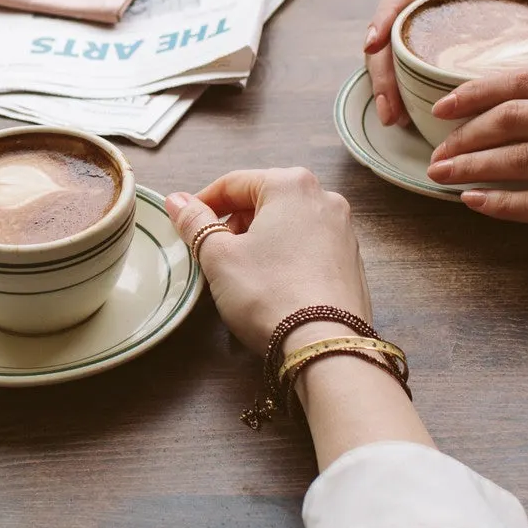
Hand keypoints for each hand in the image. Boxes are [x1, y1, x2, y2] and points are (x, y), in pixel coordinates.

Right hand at [165, 168, 369, 353]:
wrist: (324, 345)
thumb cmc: (268, 294)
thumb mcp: (219, 256)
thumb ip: (195, 222)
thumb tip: (177, 200)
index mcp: (291, 184)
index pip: (234, 182)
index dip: (203, 203)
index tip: (185, 224)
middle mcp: (324, 198)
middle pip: (264, 200)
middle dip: (234, 223)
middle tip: (213, 253)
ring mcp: (343, 230)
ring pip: (287, 223)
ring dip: (259, 239)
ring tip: (241, 272)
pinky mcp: (351, 260)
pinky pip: (308, 246)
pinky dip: (285, 255)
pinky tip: (272, 284)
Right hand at [363, 0, 527, 127]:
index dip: (385, 19)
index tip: (376, 45)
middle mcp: (415, 6)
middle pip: (386, 37)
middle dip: (383, 75)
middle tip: (392, 111)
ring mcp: (409, 26)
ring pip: (385, 57)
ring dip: (384, 89)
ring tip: (394, 120)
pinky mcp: (412, 45)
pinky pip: (394, 66)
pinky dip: (392, 89)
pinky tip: (399, 117)